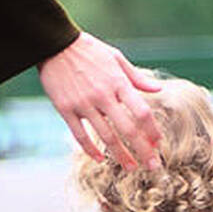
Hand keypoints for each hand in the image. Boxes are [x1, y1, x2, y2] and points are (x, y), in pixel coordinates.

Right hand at [39, 32, 162, 170]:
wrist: (54, 43)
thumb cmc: (88, 50)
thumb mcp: (115, 57)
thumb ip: (137, 78)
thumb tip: (158, 90)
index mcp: (118, 82)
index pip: (141, 112)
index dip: (152, 131)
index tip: (158, 144)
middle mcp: (102, 95)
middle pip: (128, 129)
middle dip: (143, 150)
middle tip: (153, 166)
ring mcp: (83, 104)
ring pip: (106, 137)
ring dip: (120, 155)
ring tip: (131, 167)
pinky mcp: (65, 109)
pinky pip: (80, 135)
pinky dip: (90, 150)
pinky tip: (100, 159)